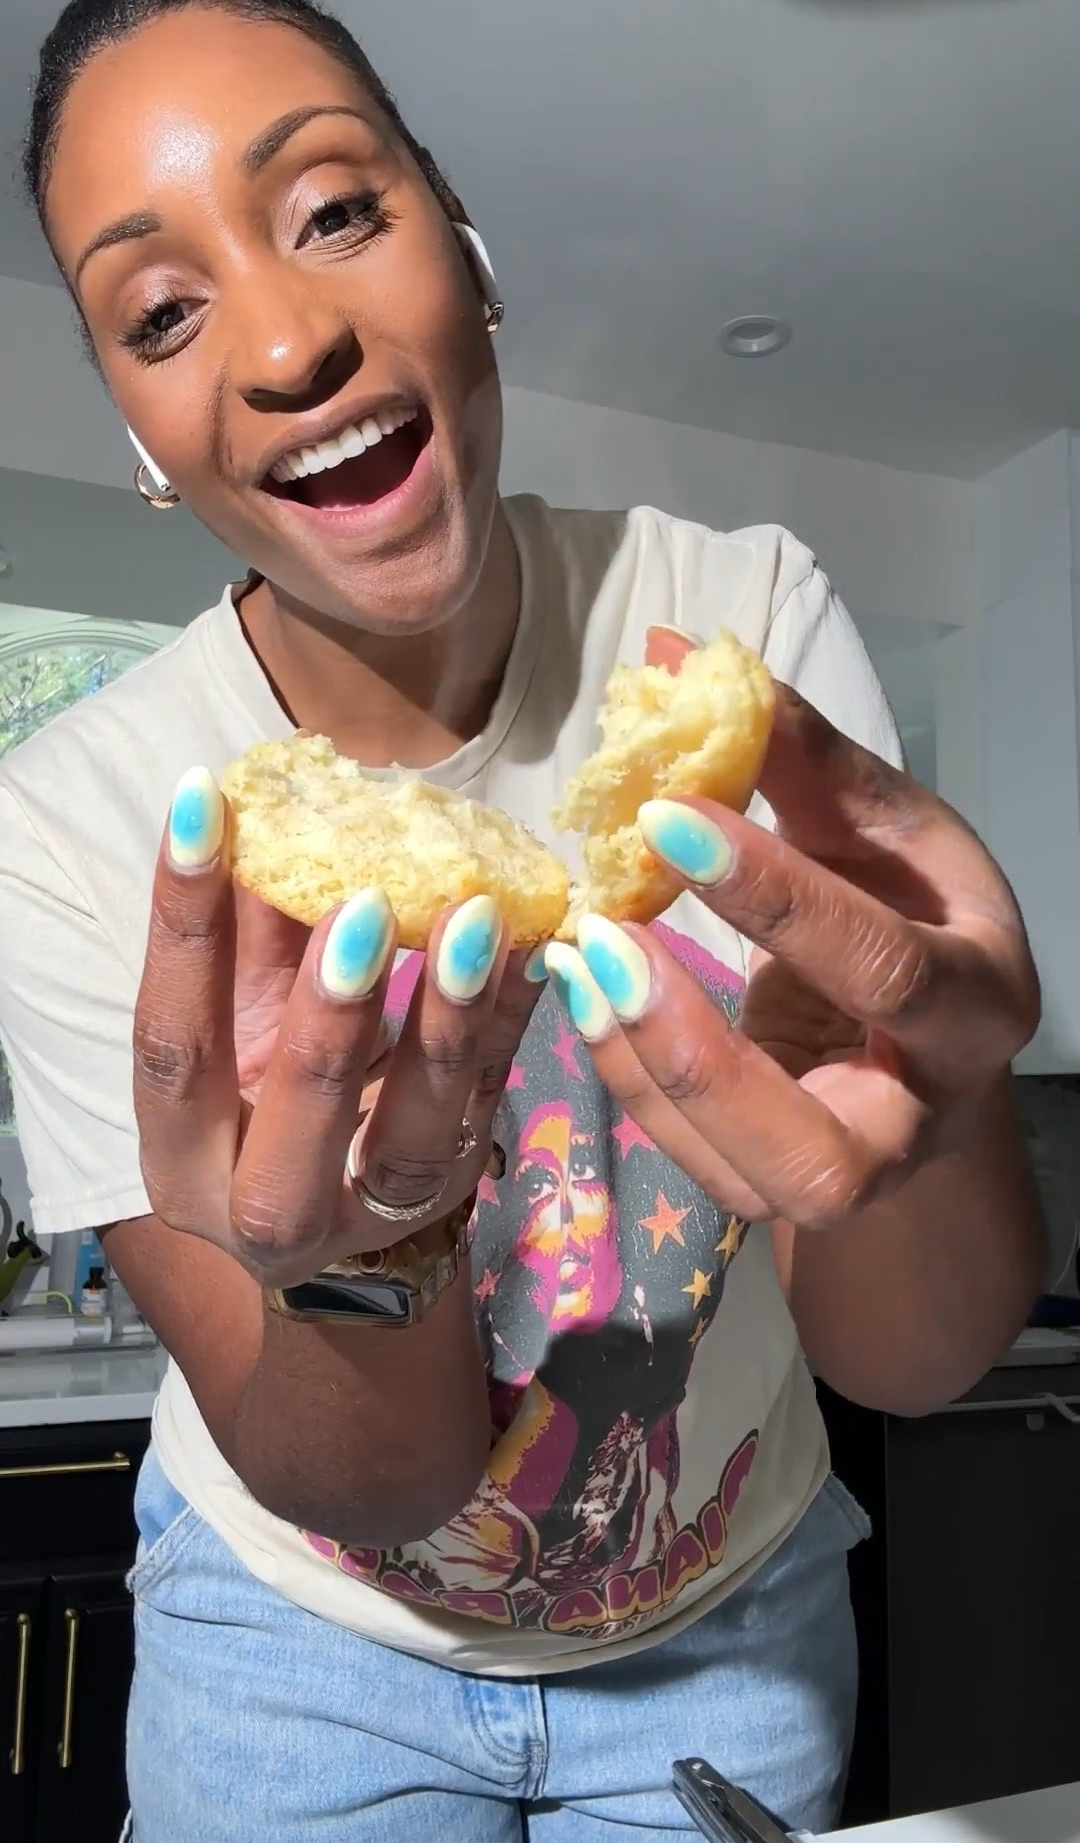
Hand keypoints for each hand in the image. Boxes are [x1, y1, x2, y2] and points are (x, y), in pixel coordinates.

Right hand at [133, 770, 541, 1283]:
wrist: (327, 1210)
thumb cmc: (260, 1095)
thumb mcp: (235, 1030)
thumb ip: (246, 943)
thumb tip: (264, 807)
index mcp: (184, 1160)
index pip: (172, 1042)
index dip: (183, 925)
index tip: (207, 805)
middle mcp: (271, 1209)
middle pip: (299, 1121)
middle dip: (332, 1010)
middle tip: (368, 900)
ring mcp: (378, 1212)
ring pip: (417, 1132)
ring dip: (449, 1014)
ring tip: (476, 915)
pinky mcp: (458, 1187)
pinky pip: (491, 1101)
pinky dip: (514, 1018)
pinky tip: (536, 945)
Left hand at [547, 642, 1039, 1231]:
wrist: (923, 1036)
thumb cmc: (911, 909)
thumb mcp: (879, 828)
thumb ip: (794, 756)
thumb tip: (674, 652)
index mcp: (980, 1003)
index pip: (884, 966)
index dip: (777, 897)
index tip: (665, 814)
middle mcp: (923, 1114)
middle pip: (823, 1150)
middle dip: (702, 1052)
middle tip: (608, 938)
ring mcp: (850, 1173)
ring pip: (747, 1179)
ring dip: (646, 1071)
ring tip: (581, 958)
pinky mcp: (778, 1190)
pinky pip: (695, 1163)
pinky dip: (627, 1076)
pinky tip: (582, 991)